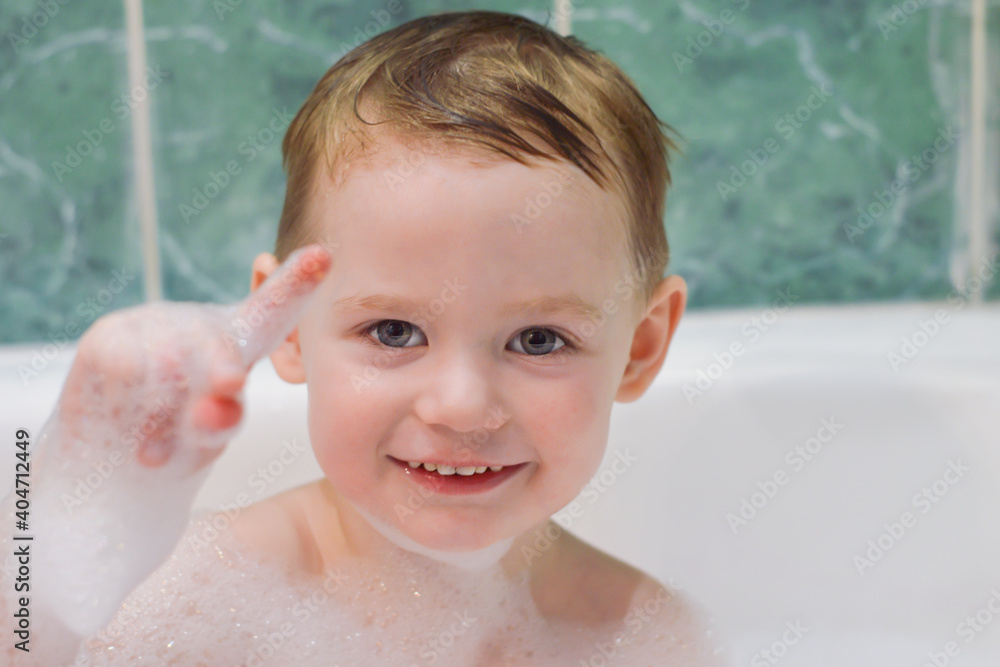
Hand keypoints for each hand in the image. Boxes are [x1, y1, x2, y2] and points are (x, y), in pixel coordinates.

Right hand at [41, 243, 330, 473]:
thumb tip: (218, 400)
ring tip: (157, 444)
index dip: (296, 283)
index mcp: (239, 341)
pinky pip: (126, 371)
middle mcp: (198, 323)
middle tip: (227, 384)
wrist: (112, 453)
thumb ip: (223, 420)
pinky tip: (128, 425)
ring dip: (163, 416)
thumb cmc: (178, 436)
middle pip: (217, 343)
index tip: (322, 256)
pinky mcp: (108, 335)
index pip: (273, 310)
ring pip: (168, 366)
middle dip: (220, 369)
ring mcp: (152, 322)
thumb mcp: (211, 434)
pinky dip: (130, 410)